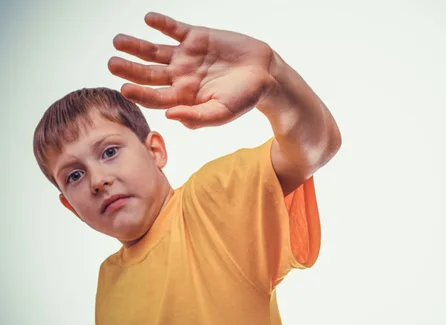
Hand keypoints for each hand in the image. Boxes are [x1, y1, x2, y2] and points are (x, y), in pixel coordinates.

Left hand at [108, 12, 274, 128]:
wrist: (265, 74)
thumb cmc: (244, 98)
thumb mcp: (223, 112)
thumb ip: (197, 117)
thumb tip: (169, 116)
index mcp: (183, 98)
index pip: (155, 97)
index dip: (139, 94)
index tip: (125, 89)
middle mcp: (180, 77)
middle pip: (148, 73)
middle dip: (129, 69)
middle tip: (113, 64)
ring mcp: (186, 56)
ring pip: (154, 50)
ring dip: (136, 46)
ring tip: (119, 41)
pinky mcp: (196, 37)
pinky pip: (174, 29)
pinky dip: (162, 24)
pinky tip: (149, 19)